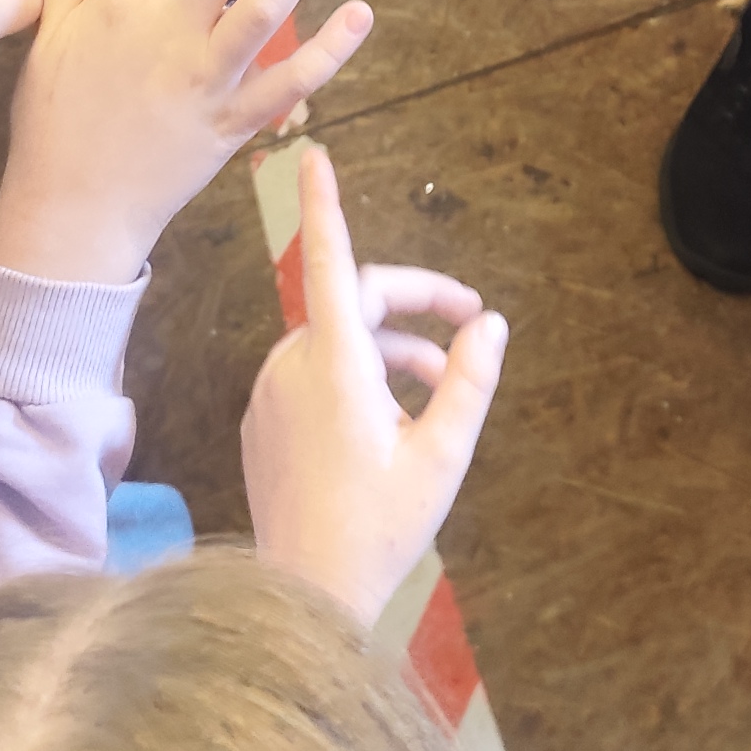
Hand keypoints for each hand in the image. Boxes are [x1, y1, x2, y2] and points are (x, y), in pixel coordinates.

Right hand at [0, 0, 372, 285]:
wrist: (71, 210)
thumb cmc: (55, 119)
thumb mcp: (50, 34)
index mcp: (119, 2)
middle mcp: (169, 31)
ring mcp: (206, 78)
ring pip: (266, 6)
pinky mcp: (234, 122)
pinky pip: (288, 85)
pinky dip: (328, 52)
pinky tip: (360, 13)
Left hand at [243, 147, 505, 624]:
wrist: (303, 596)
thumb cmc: (378, 530)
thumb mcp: (443, 456)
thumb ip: (468, 382)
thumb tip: (490, 324)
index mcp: (335, 366)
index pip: (330, 262)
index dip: (324, 204)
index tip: (312, 154)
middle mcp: (292, 368)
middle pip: (354, 301)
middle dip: (413, 303)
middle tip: (468, 326)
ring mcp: (270, 396)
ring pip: (337, 340)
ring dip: (389, 348)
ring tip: (438, 391)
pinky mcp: (261, 424)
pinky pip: (312, 373)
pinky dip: (355, 376)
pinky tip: (389, 422)